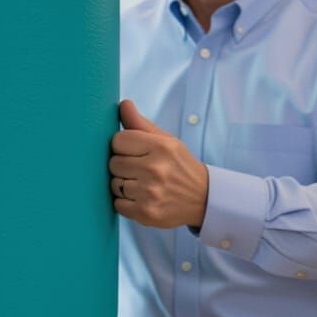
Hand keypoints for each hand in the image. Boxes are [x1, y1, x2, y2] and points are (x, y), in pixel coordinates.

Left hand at [110, 99, 208, 228]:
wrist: (203, 198)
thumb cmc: (179, 165)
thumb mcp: (165, 140)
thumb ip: (140, 123)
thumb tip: (123, 104)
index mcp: (160, 147)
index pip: (117, 140)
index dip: (122, 146)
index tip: (133, 151)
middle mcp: (155, 170)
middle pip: (113, 163)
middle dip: (122, 165)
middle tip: (138, 169)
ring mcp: (150, 193)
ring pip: (113, 184)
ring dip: (123, 185)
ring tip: (141, 184)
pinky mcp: (146, 213)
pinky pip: (117, 204)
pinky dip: (125, 202)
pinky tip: (140, 198)